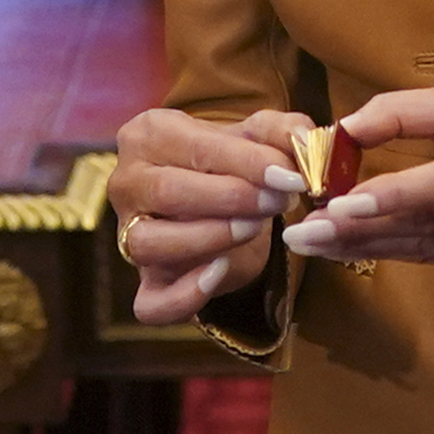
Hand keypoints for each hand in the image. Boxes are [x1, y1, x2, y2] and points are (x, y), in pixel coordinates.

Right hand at [109, 107, 313, 325]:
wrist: (218, 201)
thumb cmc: (231, 160)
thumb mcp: (258, 135)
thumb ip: (284, 130)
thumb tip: (305, 141)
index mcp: (148, 136)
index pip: (194, 148)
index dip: (246, 163)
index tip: (289, 177)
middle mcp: (128, 184)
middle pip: (165, 191)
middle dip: (231, 198)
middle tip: (278, 200)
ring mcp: (128, 236)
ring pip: (148, 244)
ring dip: (209, 238)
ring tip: (254, 227)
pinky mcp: (146, 283)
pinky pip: (150, 302)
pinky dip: (184, 296)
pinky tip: (219, 273)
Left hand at [277, 90, 433, 274]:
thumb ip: (406, 111)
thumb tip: (345, 128)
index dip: (392, 197)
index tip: (340, 203)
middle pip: (429, 223)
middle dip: (359, 229)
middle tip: (303, 232)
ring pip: (430, 249)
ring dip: (367, 246)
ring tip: (315, 242)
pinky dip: (398, 251)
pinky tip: (358, 246)